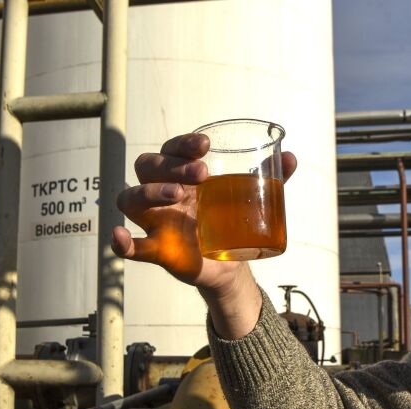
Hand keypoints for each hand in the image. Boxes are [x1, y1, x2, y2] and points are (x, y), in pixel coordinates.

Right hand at [112, 133, 296, 298]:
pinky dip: (120, 243)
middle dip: (171, 166)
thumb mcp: (251, 198)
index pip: (170, 149)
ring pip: (131, 198)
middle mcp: (161, 193)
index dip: (182, 144)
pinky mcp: (155, 249)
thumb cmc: (231, 220)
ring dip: (150, 192)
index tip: (205, 146)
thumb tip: (290, 157)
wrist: (232, 263)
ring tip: (178, 196)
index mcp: (181, 174)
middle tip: (202, 174)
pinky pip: (129, 246)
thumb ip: (268, 178)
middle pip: (147, 168)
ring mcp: (154, 220)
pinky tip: (120, 237)